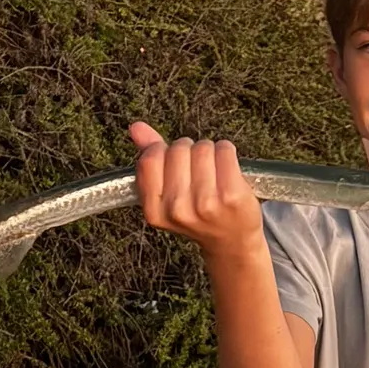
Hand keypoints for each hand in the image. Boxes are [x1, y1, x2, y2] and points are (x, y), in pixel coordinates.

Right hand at [128, 122, 261, 256]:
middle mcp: (177, 209)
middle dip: (188, 150)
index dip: (163, 151)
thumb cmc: (199, 213)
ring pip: (202, 147)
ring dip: (209, 151)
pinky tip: (228, 168)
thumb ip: (150, 159)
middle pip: (178, 149)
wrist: (232, 241)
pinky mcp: (232, 195)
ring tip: (213, 171)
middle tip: (197, 170)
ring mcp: (205, 203)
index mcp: (155, 210)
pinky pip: (224, 150)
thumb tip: (136, 127)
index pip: (149, 159)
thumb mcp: (168, 194)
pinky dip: (226, 151)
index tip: (174, 162)